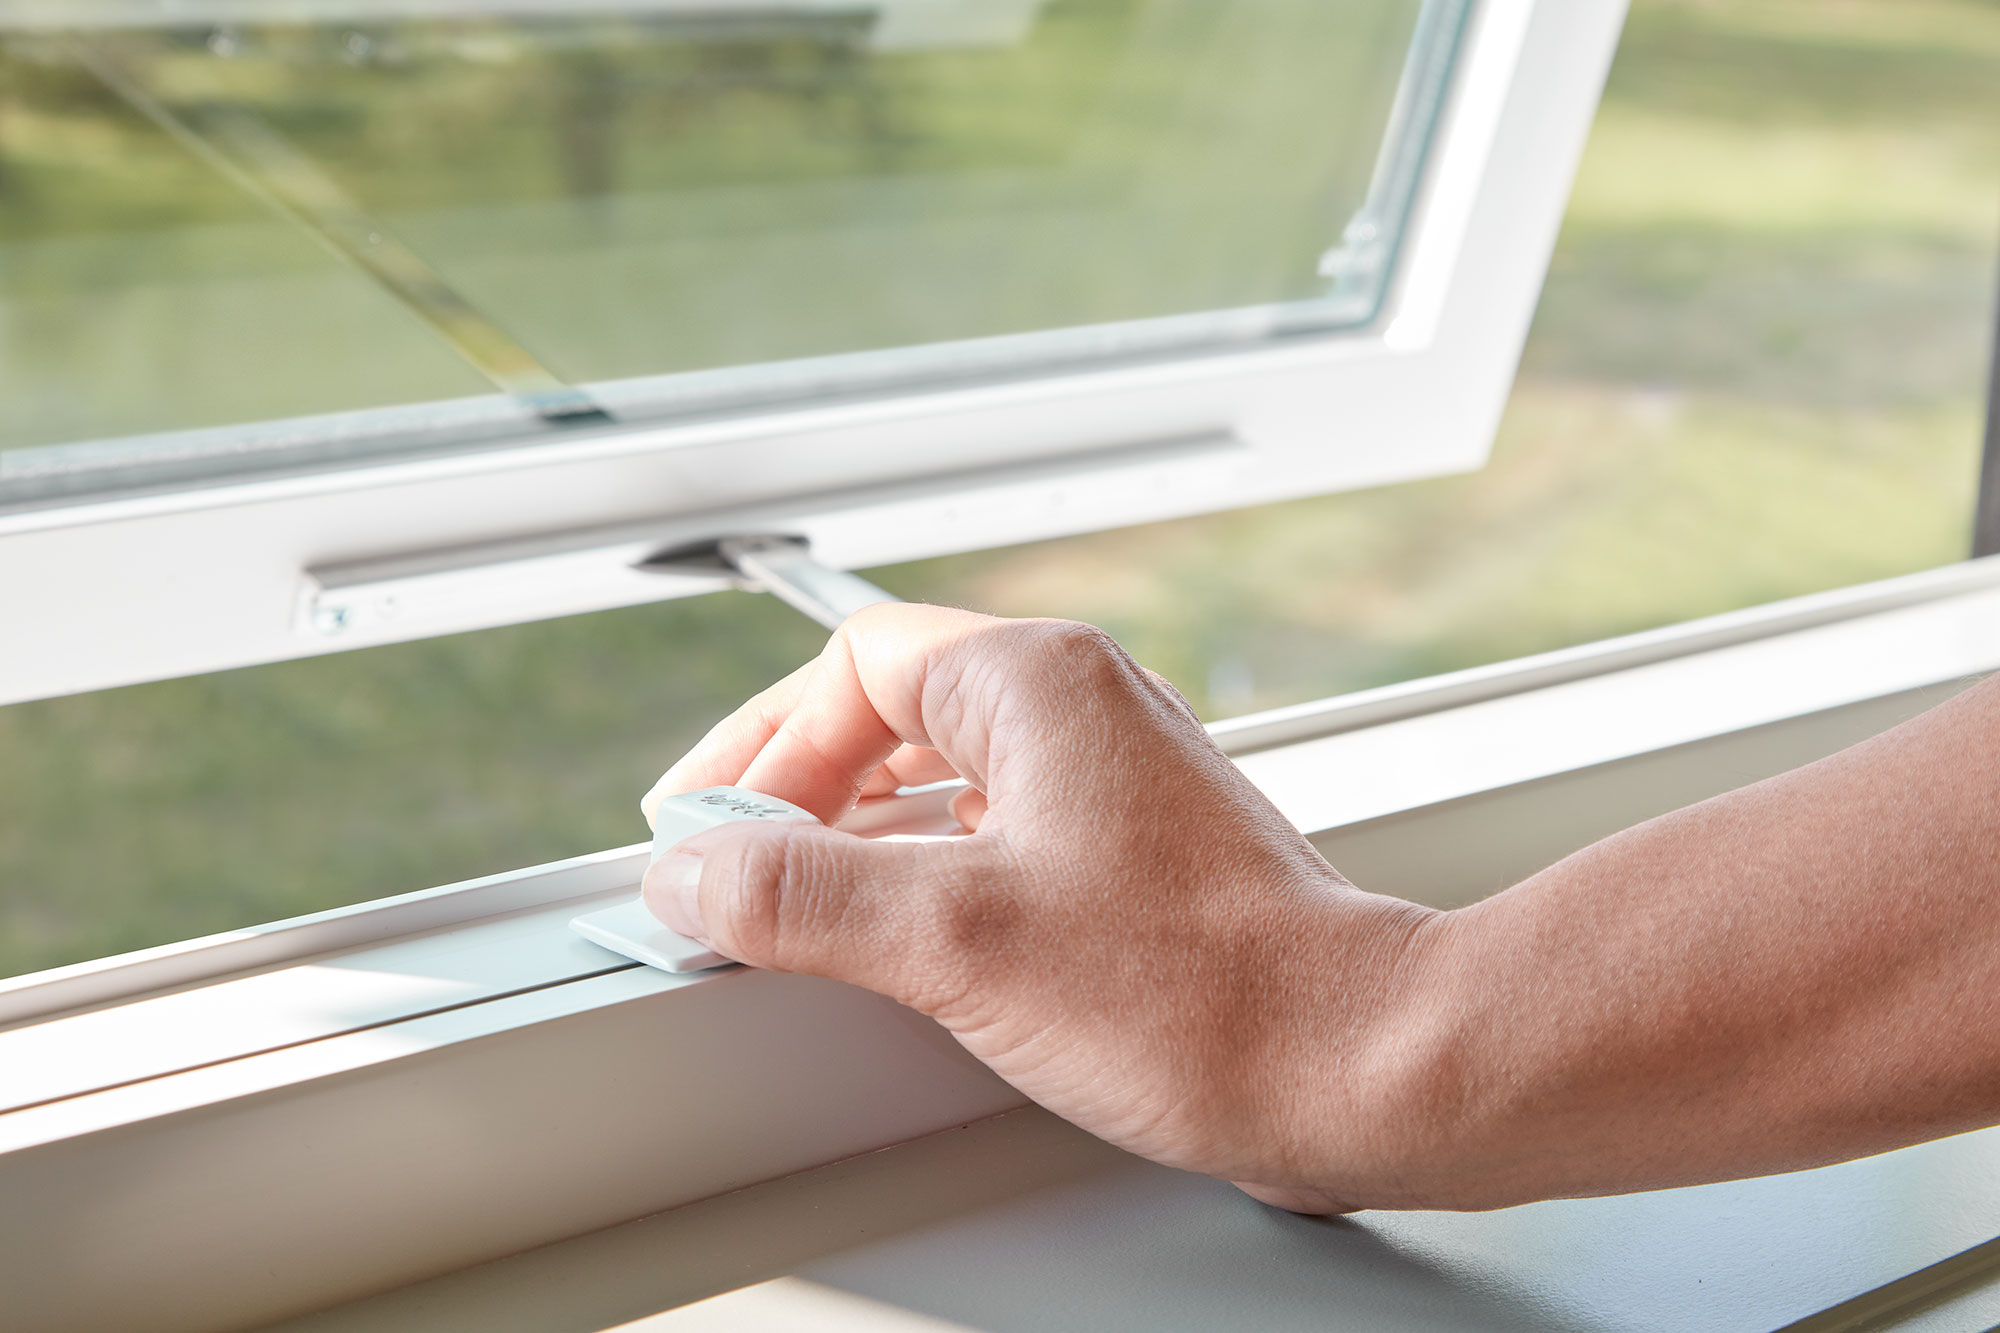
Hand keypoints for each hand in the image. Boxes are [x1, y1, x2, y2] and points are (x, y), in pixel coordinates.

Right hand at [640, 604, 1450, 1211]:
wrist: (1354, 1062)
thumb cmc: (1195, 994)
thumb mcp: (956, 942)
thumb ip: (800, 897)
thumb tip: (692, 871)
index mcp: (1036, 684)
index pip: (850, 667)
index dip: (759, 748)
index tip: (705, 830)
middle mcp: (1081, 709)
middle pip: (892, 710)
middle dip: (797, 785)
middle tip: (730, 861)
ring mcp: (1114, 780)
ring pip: (944, 773)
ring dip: (857, 831)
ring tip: (793, 903)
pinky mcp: (1136, 855)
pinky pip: (997, 830)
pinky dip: (925, 869)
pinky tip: (900, 937)